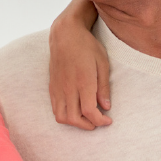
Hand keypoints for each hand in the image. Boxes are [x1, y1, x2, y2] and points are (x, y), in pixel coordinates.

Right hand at [49, 0, 111, 129]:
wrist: (65, 35)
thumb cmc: (87, 46)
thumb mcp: (102, 63)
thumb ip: (103, 87)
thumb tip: (106, 106)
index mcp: (83, 82)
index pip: (89, 112)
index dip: (100, 121)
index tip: (108, 120)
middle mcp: (68, 88)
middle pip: (74, 119)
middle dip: (88, 125)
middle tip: (98, 121)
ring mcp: (58, 88)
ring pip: (61, 117)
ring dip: (74, 122)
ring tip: (86, 117)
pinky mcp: (52, 86)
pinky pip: (55, 108)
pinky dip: (65, 114)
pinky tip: (75, 109)